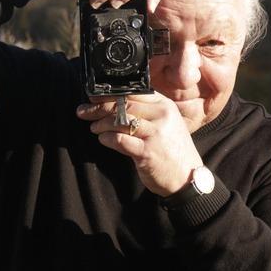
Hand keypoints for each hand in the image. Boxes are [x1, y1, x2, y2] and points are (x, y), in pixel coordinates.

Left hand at [76, 92, 202, 196]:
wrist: (187, 177)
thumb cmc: (172, 150)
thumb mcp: (166, 124)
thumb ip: (146, 112)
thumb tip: (114, 103)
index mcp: (165, 105)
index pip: (133, 93)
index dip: (110, 94)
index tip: (93, 97)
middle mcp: (162, 116)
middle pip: (124, 105)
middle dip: (99, 108)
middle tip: (83, 111)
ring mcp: (156, 134)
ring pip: (120, 121)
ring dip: (101, 124)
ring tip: (94, 127)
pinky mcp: (147, 152)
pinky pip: (120, 140)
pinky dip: (107, 139)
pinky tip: (103, 139)